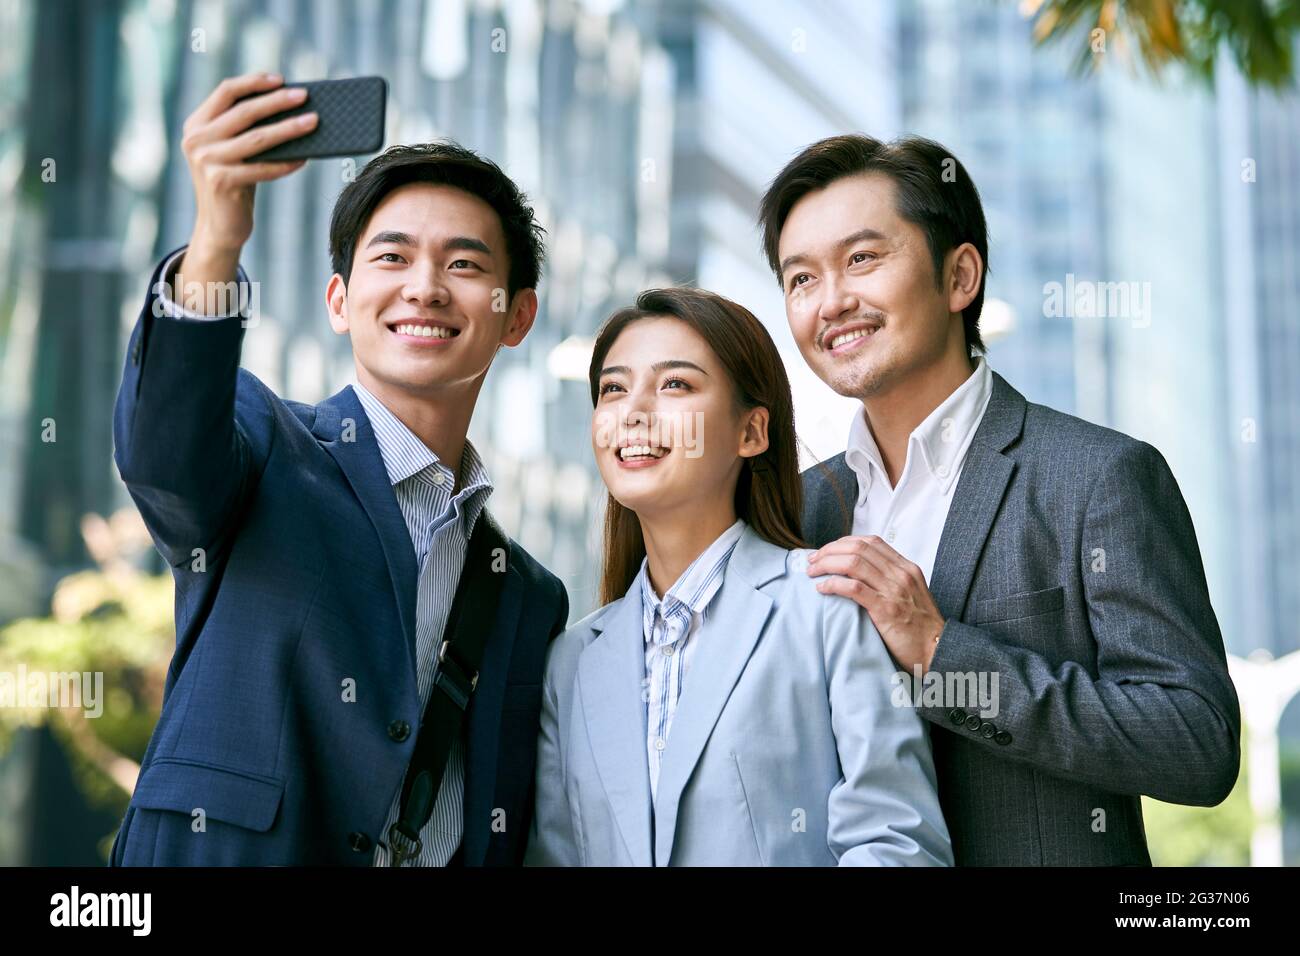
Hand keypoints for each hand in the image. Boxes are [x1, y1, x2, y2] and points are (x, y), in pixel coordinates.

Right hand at [177, 72, 314, 291]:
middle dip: (277, 102)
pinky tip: (305, 158)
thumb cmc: (235, 183)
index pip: (225, 91)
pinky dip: (286, 163)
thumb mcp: (233, 151)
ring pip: (257, 139)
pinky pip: (262, 168)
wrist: (220, 226)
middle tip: (305, 96)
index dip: (253, 82)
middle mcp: (196, 140)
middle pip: (244, 112)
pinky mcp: (221, 182)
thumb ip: (246, 129)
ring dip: (289, 129)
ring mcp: (206, 161)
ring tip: (313, 122)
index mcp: (197, 124)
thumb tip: (291, 108)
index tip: (281, 80)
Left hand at [806, 535, 944, 671]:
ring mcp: (894, 590)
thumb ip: (891, 580)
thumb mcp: (911, 594)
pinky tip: (822, 589)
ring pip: (853, 563)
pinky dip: (833, 584)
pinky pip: (853, 588)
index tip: (828, 550)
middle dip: (830, 551)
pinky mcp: (885, 609)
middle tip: (813, 560)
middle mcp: (901, 574)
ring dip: (827, 564)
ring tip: (813, 572)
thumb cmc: (921, 627)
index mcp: (907, 568)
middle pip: (858, 548)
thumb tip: (861, 573)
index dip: (844, 542)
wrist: (938, 650)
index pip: (871, 542)